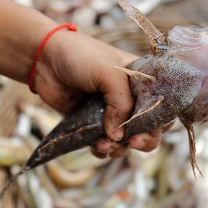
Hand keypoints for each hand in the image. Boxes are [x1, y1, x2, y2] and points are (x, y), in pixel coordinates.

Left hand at [32, 29, 164, 156]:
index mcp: (142, 83)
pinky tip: (96, 145)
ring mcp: (112, 114)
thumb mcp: (109, 73)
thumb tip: (118, 136)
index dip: (161, 122)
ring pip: (127, 141)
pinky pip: (106, 145)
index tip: (149, 129)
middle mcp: (131, 100)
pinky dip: (103, 150)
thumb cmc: (81, 57)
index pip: (163, 107)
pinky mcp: (94, 126)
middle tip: (132, 141)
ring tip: (105, 143)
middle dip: (144, 140)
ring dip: (121, 148)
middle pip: (150, 129)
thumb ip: (121, 103)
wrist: (44, 59)